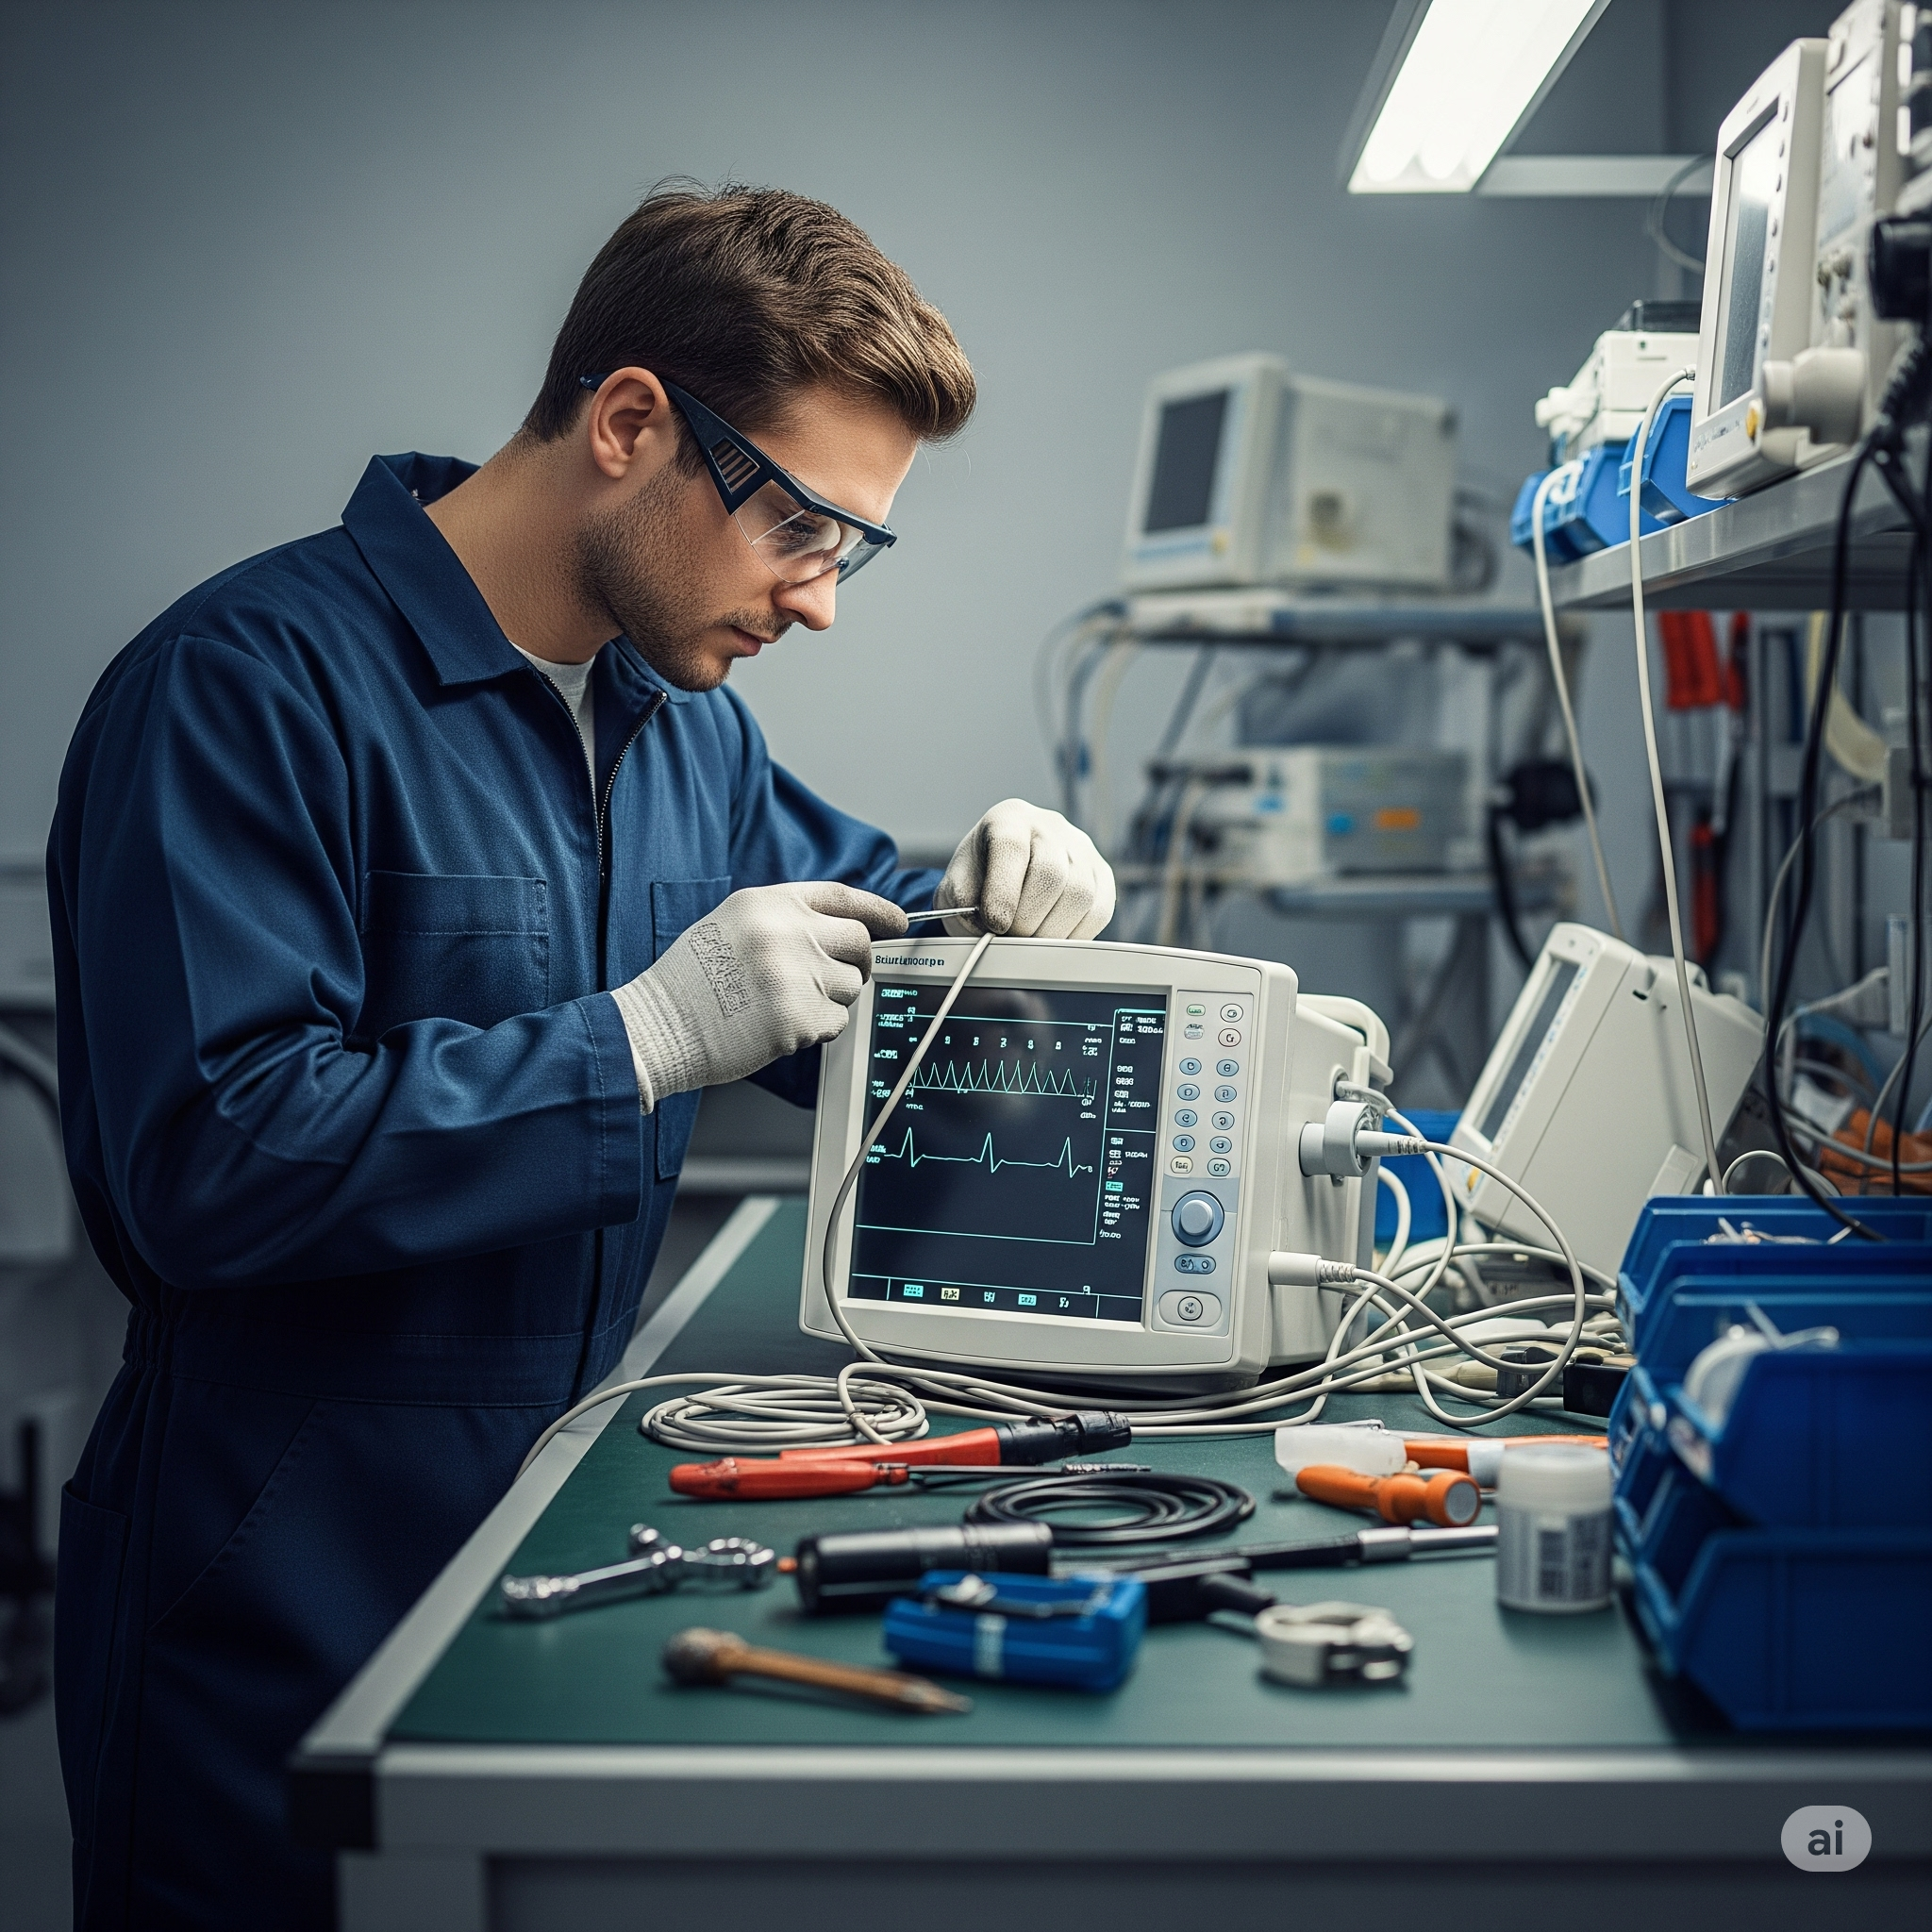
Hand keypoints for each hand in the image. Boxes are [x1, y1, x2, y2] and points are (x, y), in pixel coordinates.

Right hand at [610, 882, 908, 1107]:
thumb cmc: (691, 980)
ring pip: (850, 986)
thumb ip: (785, 920)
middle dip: (857, 962)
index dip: (877, 910)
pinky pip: (835, 1023)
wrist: (660, 1025)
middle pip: (858, 942)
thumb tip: (839, 933)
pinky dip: (817, 1029)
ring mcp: (797, 976)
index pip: (843, 897)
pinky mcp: (799, 1018)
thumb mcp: (733, 923)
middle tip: (838, 977)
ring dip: (831, 998)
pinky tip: (781, 1026)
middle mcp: (789, 932)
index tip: (897, 923)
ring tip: (786, 1004)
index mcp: (771, 903)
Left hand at [936, 799, 1114, 939]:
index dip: (1003, 892)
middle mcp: (1050, 827)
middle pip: (1051, 875)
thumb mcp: (957, 886)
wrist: (1002, 872)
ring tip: (1028, 939)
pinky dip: (1073, 935)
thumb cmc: (978, 879)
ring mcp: (1082, 849)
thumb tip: (986, 927)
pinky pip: (1099, 912)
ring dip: (1050, 931)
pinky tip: (1051, 936)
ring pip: (1079, 895)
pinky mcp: (1102, 875)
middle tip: (1009, 937)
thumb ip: (962, 902)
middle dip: (1027, 919)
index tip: (994, 924)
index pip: (1012, 849)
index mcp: (1009, 819)